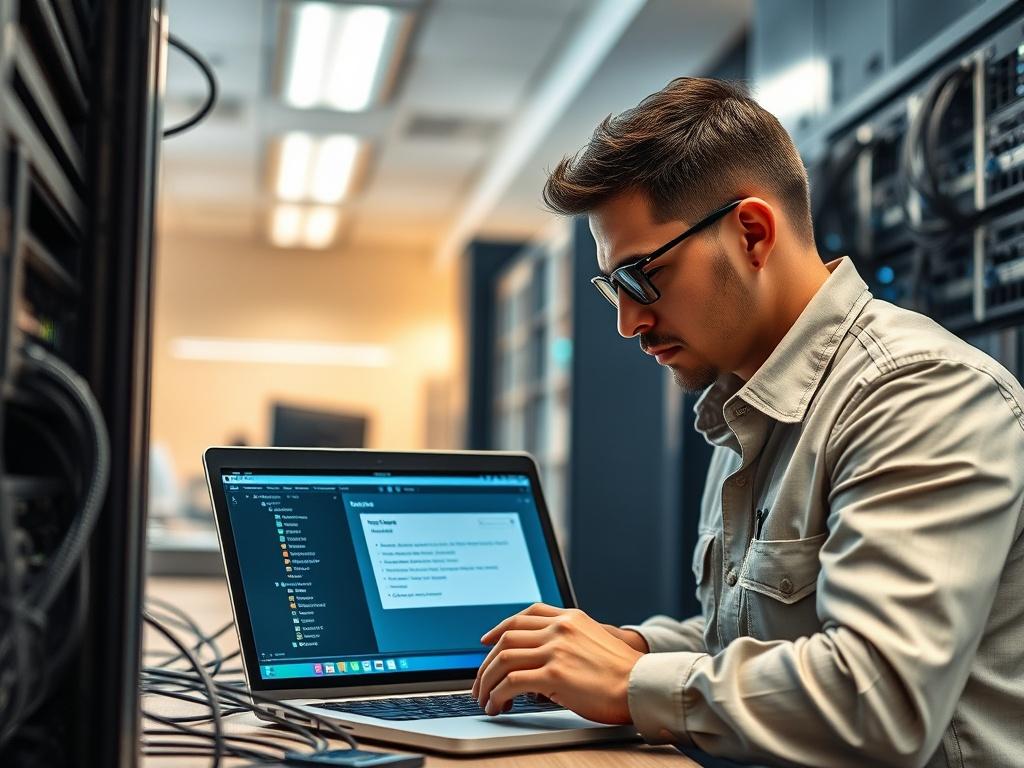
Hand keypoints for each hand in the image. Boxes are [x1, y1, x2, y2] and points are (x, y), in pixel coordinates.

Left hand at [471, 603, 643, 723]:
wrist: (643, 686)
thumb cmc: (623, 673)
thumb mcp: (594, 642)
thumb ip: (567, 642)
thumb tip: (539, 661)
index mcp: (569, 618)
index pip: (525, 615)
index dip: (500, 627)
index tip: (487, 639)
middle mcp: (559, 628)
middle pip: (507, 637)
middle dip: (487, 662)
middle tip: (481, 681)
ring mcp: (555, 649)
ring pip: (503, 659)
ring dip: (487, 681)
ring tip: (485, 698)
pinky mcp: (554, 674)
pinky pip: (511, 682)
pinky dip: (497, 695)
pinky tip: (498, 705)